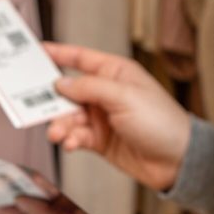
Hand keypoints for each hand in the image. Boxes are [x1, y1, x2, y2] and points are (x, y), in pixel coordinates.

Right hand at [43, 43, 190, 190]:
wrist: (177, 161)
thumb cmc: (162, 122)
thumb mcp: (124, 96)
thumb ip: (89, 87)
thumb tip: (61, 83)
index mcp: (114, 73)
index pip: (80, 58)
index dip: (58, 53)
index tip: (36, 52)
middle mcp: (105, 93)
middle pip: (67, 91)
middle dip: (52, 101)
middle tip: (37, 108)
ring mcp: (101, 117)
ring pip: (68, 117)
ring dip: (60, 125)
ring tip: (59, 133)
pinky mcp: (99, 139)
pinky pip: (75, 136)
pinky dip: (70, 140)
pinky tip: (73, 144)